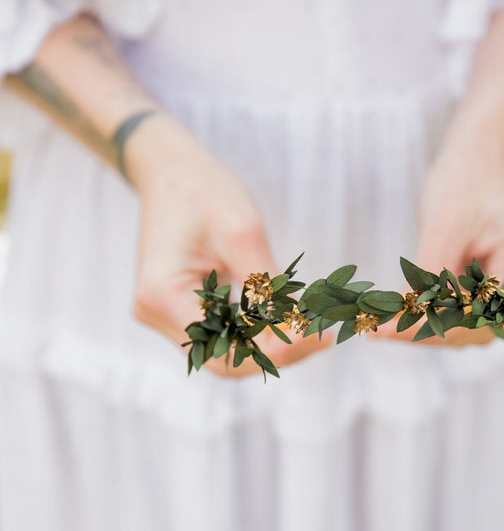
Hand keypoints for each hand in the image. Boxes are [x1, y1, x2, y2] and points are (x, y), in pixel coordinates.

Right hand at [126, 114, 331, 375]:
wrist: (171, 171)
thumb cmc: (205, 192)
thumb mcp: (243, 233)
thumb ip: (268, 286)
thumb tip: (301, 327)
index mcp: (163, 296)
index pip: (224, 351)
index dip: (273, 354)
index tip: (318, 339)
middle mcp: (155, 313)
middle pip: (223, 359)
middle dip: (274, 352)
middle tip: (320, 338)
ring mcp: (163, 313)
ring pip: (224, 350)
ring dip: (266, 343)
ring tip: (308, 327)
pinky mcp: (177, 308)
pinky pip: (220, 332)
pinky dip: (253, 330)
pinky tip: (284, 317)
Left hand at [375, 108, 503, 346]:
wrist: (478, 161)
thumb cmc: (465, 182)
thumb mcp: (444, 225)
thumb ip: (432, 275)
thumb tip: (409, 320)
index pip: (478, 311)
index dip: (432, 326)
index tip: (386, 332)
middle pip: (476, 328)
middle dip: (426, 330)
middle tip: (375, 330)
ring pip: (469, 330)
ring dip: (428, 328)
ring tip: (380, 323)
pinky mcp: (495, 293)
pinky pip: (464, 316)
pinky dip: (433, 316)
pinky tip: (397, 314)